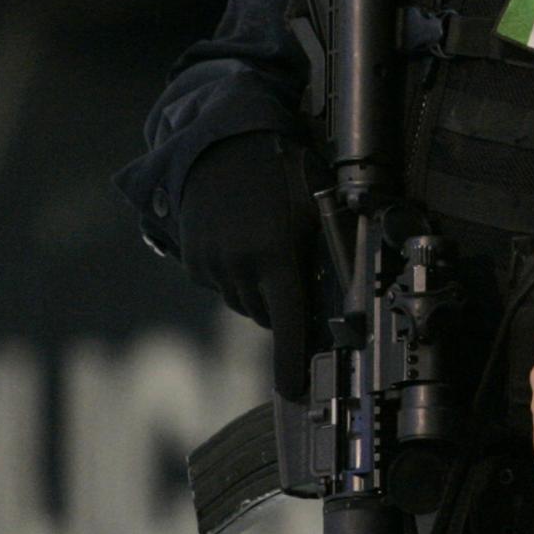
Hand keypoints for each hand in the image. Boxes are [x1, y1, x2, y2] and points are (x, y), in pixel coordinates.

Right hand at [177, 131, 319, 399]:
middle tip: (291, 271)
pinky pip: (220, 285)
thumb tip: (341, 296)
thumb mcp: (316, 207)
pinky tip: (240, 241)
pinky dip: (233, 275)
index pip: (285, 322)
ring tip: (264, 244)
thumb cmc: (282, 172)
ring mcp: (211, 265)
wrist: (222, 143)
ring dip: (256, 289)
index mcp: (275, 255)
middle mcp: (239, 266)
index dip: (290, 361)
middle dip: (280, 304)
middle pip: (265, 314)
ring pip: (242, 302)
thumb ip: (324, 251)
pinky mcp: (192, 260)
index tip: (294, 390)